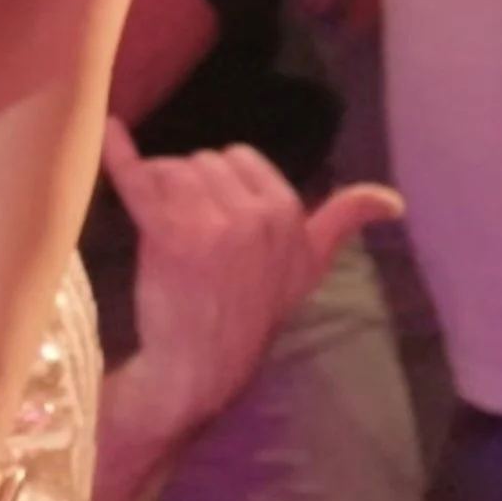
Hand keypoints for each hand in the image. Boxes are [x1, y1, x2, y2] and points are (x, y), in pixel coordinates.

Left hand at [105, 117, 401, 441]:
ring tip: (166, 239)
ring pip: (169, 169)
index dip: (221, 187)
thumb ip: (344, 222)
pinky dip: (118, 153)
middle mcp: (254, 212)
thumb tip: (393, 200)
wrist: (201, 368)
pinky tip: (108, 132)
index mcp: (287, 210)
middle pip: (200, 161)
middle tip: (192, 241)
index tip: (220, 226)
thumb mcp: (308, 267)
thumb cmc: (251, 311)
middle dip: (189, 190)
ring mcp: (211, 222)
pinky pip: (139, 179)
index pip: (237, 158)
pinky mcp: (168, 234)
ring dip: (158, 195)